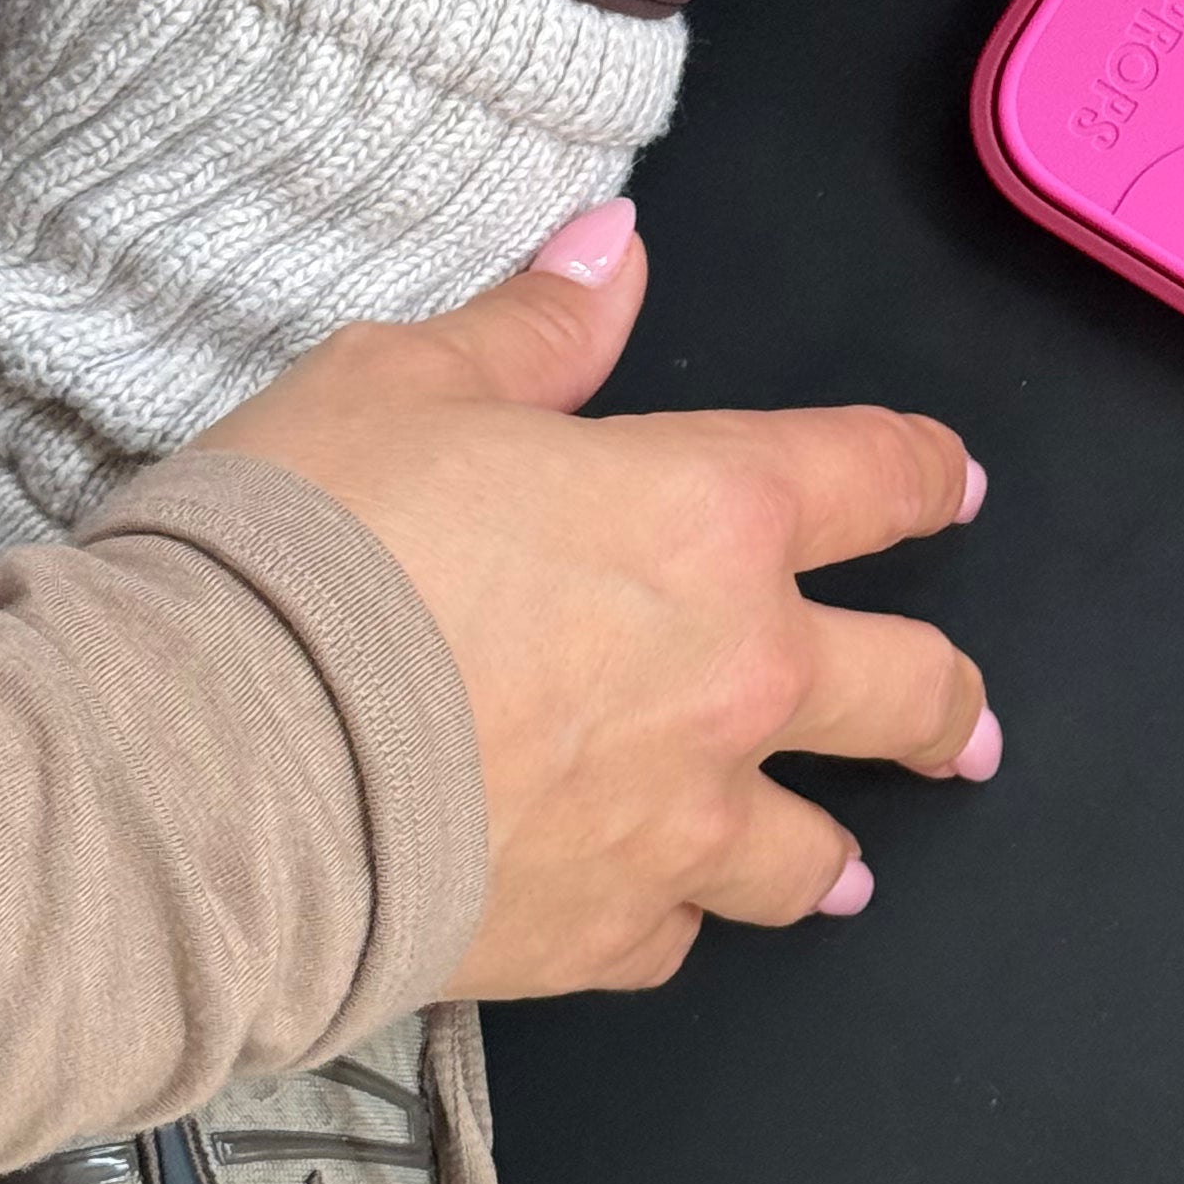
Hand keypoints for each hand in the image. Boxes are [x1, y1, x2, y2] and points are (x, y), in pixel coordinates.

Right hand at [200, 204, 991, 1000]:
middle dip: (944, 704)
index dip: (923, 475)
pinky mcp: (605, 934)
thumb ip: (531, 329)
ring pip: (812, 851)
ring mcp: (684, 820)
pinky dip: (674, 922)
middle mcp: (737, 671)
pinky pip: (681, 936)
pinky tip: (660, 920)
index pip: (872, 476)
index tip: (949, 488)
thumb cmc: (309, 552)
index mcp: (711, 513)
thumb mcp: (401, 383)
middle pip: (905, 686)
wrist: (222, 765)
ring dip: (832, 852)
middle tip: (960, 725)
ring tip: (843, 869)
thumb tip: (617, 247)